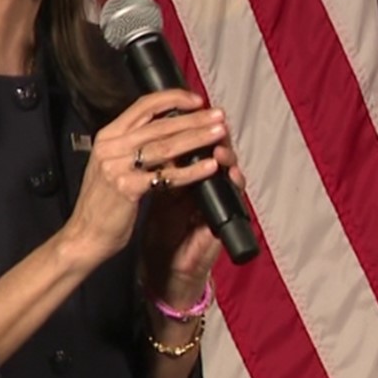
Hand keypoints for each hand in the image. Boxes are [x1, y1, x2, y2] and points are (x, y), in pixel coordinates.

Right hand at [59, 89, 228, 269]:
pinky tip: (209, 167)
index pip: (143, 106)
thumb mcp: (112, 165)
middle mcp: (111, 147)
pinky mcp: (127, 188)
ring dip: (197, 138)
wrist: (85, 234)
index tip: (197, 101)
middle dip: (194, 119)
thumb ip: (134, 147)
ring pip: (166, 146)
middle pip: (160, 125)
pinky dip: (192, 171)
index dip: (173, 99)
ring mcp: (117, 166)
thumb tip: (171, 133)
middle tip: (218, 116)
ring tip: (219, 134)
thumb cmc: (102, 203)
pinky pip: (167, 176)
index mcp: (108, 136)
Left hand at [141, 124, 245, 308]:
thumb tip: (146, 137)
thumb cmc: (161, 232)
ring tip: (222, 148)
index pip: (197, 145)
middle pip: (217, 152)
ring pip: (229, 174)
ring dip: (227, 159)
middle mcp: (206, 187)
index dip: (195, 126)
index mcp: (189, 178)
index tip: (191, 108)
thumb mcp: (155, 194)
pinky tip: (232, 176)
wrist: (166, 269)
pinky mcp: (221, 224)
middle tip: (214, 121)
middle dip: (213, 136)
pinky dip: (232, 187)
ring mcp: (215, 205)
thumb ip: (156, 168)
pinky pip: (230, 203)